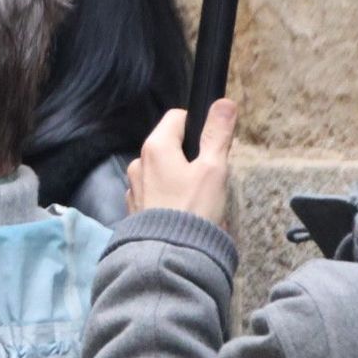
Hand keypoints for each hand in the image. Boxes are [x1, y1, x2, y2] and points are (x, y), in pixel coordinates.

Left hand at [126, 100, 237, 225]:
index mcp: (155, 147)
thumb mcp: (213, 169)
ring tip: (197, 199)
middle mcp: (138, 163)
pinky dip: (168, 196)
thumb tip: (223, 102)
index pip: (177, 117)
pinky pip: (155, 192)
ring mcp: (134, 187)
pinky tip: (182, 211)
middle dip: (191, 156)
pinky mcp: (135, 209)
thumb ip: (217, 135)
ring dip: (179, 177)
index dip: (199, 126)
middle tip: (210, 177)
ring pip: (162, 171)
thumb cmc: (193, 209)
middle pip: (170, 145)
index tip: (213, 146)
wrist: (169, 255)